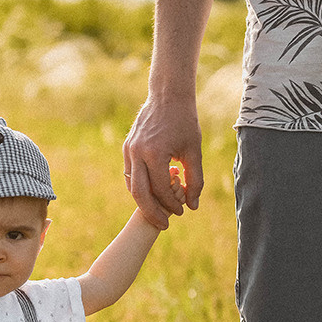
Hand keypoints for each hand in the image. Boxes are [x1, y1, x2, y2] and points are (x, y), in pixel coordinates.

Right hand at [123, 95, 203, 227]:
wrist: (167, 95)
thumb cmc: (185, 122)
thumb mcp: (194, 151)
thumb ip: (194, 180)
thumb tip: (193, 206)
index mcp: (155, 153)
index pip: (161, 189)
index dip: (172, 204)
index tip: (182, 212)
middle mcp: (137, 152)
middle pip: (140, 193)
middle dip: (152, 212)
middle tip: (164, 225)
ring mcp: (129, 150)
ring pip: (132, 185)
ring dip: (144, 202)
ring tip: (158, 212)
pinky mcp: (127, 147)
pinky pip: (130, 174)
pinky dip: (139, 188)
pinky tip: (152, 194)